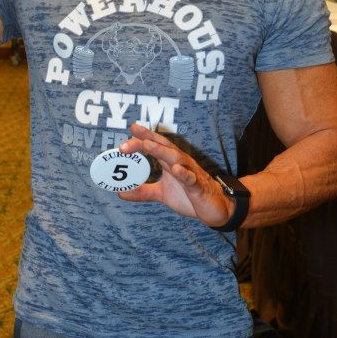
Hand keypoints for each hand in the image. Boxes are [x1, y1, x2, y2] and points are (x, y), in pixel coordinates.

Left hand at [118, 124, 232, 226]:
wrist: (215, 208)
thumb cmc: (189, 195)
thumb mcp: (162, 194)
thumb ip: (143, 191)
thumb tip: (121, 192)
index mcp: (170, 162)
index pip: (155, 145)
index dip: (143, 137)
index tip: (130, 129)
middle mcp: (180, 163)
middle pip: (163, 146)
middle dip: (147, 139)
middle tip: (131, 135)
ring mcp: (190, 173)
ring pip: (176, 158)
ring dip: (161, 150)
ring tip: (147, 145)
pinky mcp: (199, 187)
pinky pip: (191, 178)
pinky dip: (184, 173)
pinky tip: (176, 169)